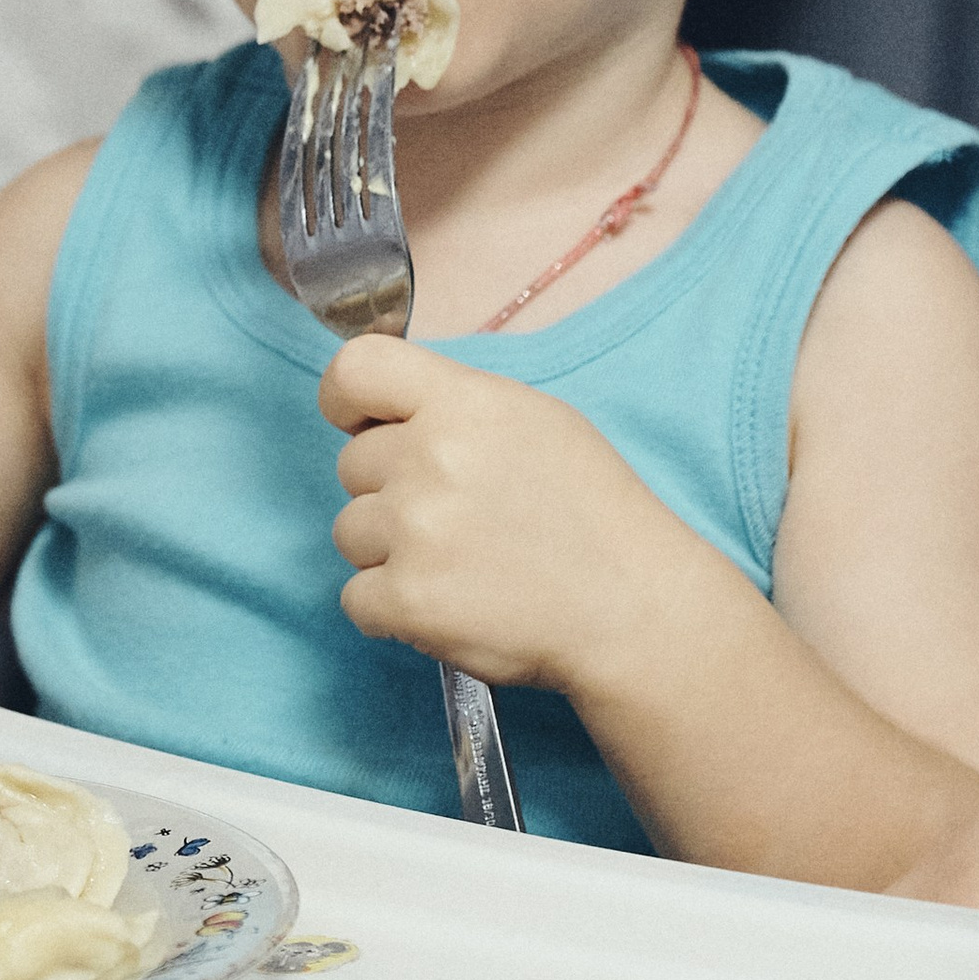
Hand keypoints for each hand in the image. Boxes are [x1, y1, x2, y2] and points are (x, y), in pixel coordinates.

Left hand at [321, 338, 689, 695]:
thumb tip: (386, 413)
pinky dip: (391, 609)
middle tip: (456, 516)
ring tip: (459, 563)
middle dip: (390, 490)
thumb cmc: (592, 511)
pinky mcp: (407, 602)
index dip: (345, 400)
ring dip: (389, 552)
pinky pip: (356, 598)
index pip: (355, 370)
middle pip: (351, 465)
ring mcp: (415, 533)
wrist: (633, 607)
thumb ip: (454, 405)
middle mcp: (430, 459)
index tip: (362, 425)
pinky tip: (447, 603)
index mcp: (462, 404)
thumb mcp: (535, 420)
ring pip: (349, 533)